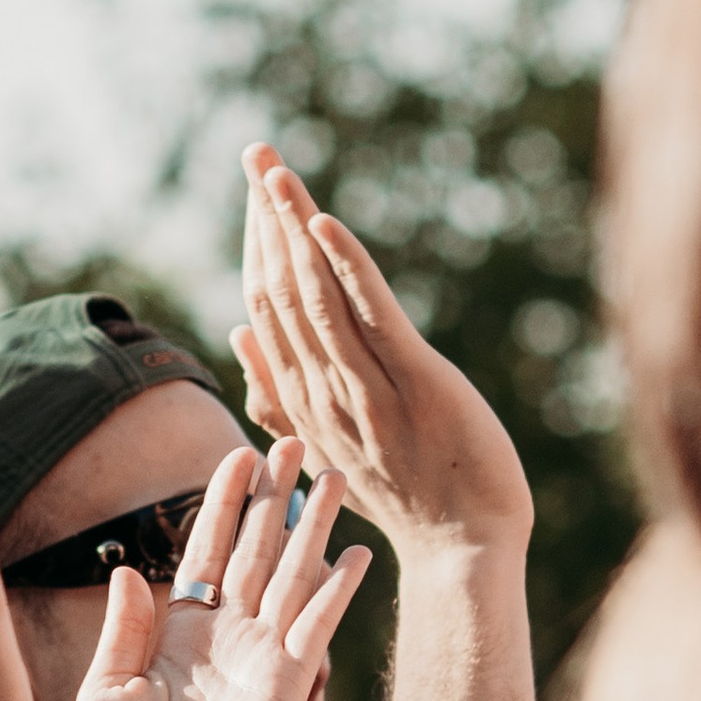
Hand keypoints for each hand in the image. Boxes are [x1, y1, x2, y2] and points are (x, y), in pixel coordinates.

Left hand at [74, 439, 368, 700]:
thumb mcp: (106, 689)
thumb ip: (123, 628)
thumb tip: (127, 569)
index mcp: (179, 634)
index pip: (205, 552)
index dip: (221, 504)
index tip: (235, 456)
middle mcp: (225, 638)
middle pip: (255, 549)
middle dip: (274, 496)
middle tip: (292, 440)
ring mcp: (259, 657)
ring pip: (291, 573)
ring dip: (312, 524)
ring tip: (333, 474)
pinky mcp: (286, 683)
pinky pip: (314, 624)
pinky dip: (335, 588)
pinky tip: (354, 550)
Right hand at [232, 146, 531, 569]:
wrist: (463, 547)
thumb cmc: (405, 496)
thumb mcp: (327, 445)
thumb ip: (276, 392)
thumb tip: (237, 331)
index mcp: (300, 401)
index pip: (264, 308)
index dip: (257, 243)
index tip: (255, 187)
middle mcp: (322, 391)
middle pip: (279, 291)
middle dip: (266, 218)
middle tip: (255, 152)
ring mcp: (365, 390)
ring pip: (313, 297)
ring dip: (293, 227)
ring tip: (276, 170)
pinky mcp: (414, 384)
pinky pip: (369, 318)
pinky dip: (345, 267)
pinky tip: (323, 221)